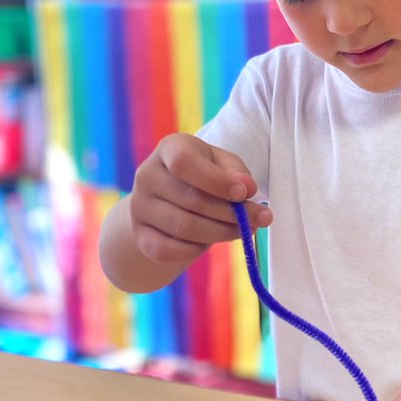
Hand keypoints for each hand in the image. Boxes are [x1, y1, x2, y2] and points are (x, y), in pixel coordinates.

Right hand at [129, 133, 271, 267]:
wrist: (167, 200)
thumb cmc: (203, 176)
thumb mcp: (221, 164)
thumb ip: (236, 172)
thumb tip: (247, 189)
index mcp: (169, 149)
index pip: (184, 163)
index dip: (216, 181)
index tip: (245, 193)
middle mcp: (147, 174)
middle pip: (192, 200)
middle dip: (232, 213)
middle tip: (260, 219)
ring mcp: (139, 206)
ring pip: (184, 227)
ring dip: (221, 233)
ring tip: (241, 231)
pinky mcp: (140, 235)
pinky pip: (167, 250)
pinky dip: (194, 251)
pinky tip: (209, 243)